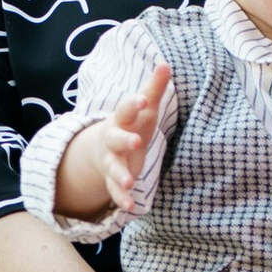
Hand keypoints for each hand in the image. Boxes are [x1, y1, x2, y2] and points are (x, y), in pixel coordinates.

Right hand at [60, 61, 174, 221]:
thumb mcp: (144, 107)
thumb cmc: (132, 122)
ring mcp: (111, 161)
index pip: (126, 109)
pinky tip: (130, 207)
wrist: (105, 146)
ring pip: (113, 168)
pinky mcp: (113, 179)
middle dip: (125, 140)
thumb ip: (154, 87)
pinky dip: (121, 199)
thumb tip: (166, 63)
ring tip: (130, 182)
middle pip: (115, 139)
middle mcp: (112, 140)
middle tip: (137, 141)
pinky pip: (115, 191)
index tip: (143, 99)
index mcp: (122, 119)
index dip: (133, 105)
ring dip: (120, 175)